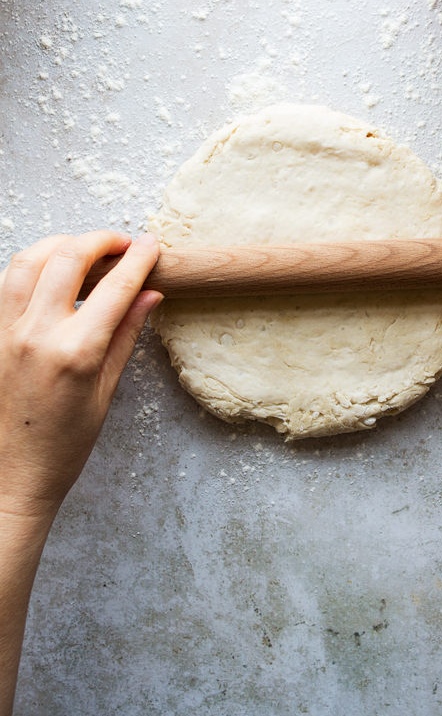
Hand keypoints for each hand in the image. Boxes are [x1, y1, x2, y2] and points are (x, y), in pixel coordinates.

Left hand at [0, 231, 161, 519]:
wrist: (11, 476)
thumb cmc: (62, 444)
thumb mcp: (106, 389)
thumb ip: (126, 334)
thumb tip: (148, 295)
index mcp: (74, 351)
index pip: (115, 287)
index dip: (139, 259)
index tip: (153, 246)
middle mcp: (35, 335)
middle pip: (67, 257)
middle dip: (100, 239)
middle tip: (122, 243)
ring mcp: (5, 333)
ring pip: (28, 260)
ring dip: (60, 245)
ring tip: (85, 251)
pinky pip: (6, 284)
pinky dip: (32, 268)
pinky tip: (53, 275)